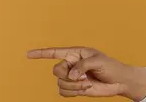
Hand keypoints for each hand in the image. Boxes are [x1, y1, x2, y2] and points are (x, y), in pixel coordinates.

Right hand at [27, 46, 145, 100]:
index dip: (41, 53)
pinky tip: (85, 88)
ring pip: (60, 83)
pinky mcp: (74, 88)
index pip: (55, 52)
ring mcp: (72, 77)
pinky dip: (73, 92)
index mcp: (76, 53)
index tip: (27, 54)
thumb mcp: (98, 61)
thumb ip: (82, 65)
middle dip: (68, 75)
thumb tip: (70, 75)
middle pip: (56, 70)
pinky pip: (63, 92)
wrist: (118, 81)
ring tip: (88, 82)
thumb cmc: (110, 67)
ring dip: (74, 85)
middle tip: (83, 76)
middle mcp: (71, 64)